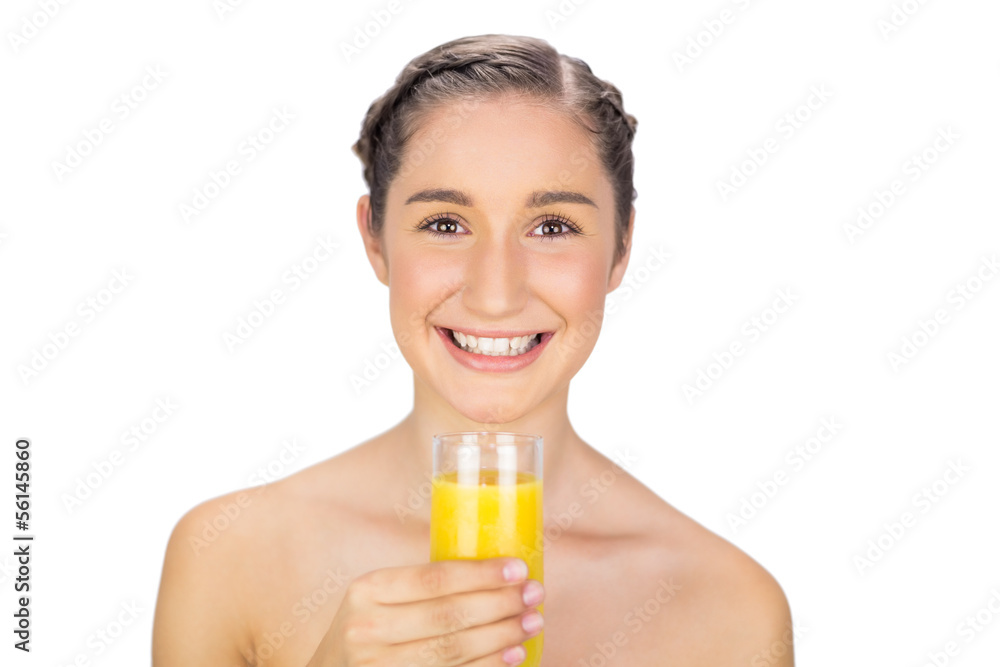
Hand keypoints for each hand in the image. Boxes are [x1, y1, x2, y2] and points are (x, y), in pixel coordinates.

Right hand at [306, 557, 544, 665]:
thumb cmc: (367, 629)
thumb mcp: (378, 599)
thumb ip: (420, 587)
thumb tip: (496, 572)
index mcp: (367, 591)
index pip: (434, 578)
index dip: (481, 574)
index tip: (518, 568)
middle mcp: (368, 630)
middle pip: (449, 616)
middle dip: (501, 604)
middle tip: (535, 595)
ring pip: (454, 651)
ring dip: (502, 637)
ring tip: (532, 622)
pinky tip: (513, 655)